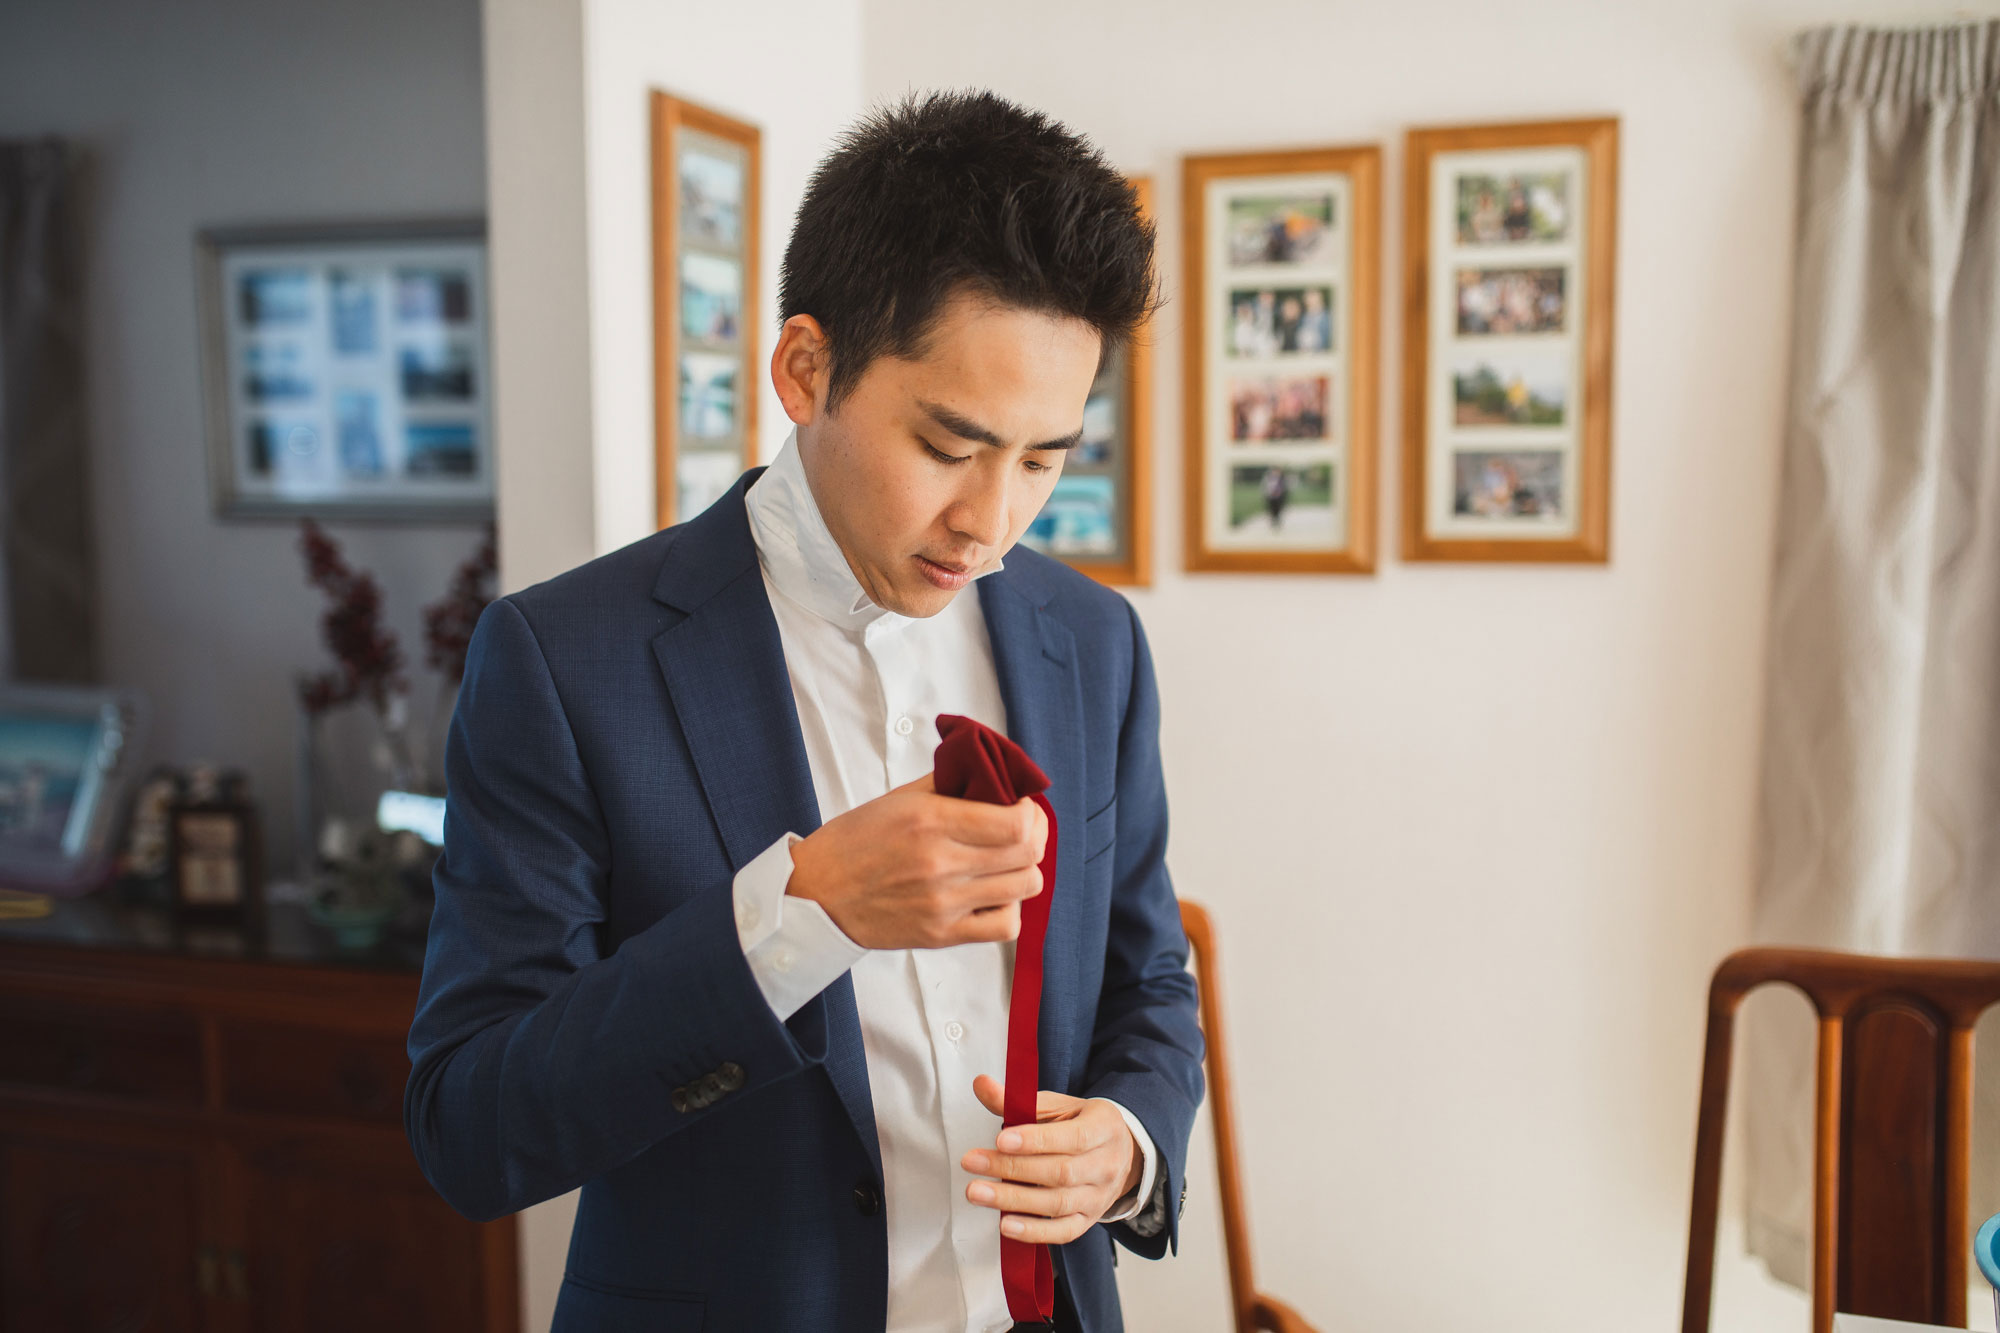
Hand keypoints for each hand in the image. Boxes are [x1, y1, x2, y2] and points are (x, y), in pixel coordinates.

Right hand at [786, 773, 1047, 949]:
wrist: (815, 895)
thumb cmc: (852, 842)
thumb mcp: (898, 799)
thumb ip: (950, 783)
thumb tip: (993, 773)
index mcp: (930, 822)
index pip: (1016, 822)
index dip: (1030, 811)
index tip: (1020, 805)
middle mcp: (941, 864)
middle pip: (1027, 854)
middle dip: (1035, 835)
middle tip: (1022, 828)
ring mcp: (944, 904)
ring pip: (1025, 888)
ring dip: (1024, 869)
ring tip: (1006, 860)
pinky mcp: (941, 935)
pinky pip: (1005, 927)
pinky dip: (1009, 908)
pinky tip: (993, 894)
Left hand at [958, 1074, 1142, 1243]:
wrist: (1120, 1152)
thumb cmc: (1081, 1124)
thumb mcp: (1057, 1106)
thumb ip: (1018, 1099)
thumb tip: (981, 1085)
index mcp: (1103, 1128)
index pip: (1071, 1138)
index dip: (1035, 1140)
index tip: (1001, 1139)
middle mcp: (1105, 1165)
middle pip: (1059, 1172)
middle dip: (1011, 1169)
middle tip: (972, 1162)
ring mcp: (1099, 1196)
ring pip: (1057, 1203)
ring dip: (1014, 1200)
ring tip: (977, 1192)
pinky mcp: (1087, 1220)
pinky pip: (1063, 1232)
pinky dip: (1034, 1231)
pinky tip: (1006, 1225)